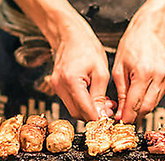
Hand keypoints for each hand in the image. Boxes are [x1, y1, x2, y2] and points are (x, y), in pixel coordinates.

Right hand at [14, 0, 113, 120]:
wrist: (70, 36)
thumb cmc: (86, 47)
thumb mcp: (100, 72)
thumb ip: (100, 96)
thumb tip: (101, 114)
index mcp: (71, 81)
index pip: (85, 110)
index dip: (97, 119)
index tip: (107, 120)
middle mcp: (60, 86)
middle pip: (77, 113)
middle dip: (94, 115)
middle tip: (108, 110)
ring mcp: (56, 87)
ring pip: (74, 109)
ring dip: (89, 110)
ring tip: (103, 103)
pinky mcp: (57, 87)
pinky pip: (71, 102)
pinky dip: (83, 104)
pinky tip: (93, 98)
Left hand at [112, 0, 164, 123]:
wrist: (150, 31)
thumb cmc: (132, 45)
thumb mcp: (119, 68)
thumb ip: (121, 92)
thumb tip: (121, 111)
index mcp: (143, 73)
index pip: (135, 104)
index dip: (128, 116)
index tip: (121, 122)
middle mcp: (158, 77)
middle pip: (147, 108)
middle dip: (135, 116)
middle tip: (124, 118)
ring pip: (153, 104)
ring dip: (141, 110)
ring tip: (130, 109)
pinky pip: (158, 97)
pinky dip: (148, 101)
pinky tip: (139, 100)